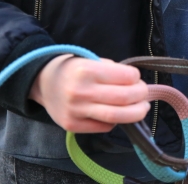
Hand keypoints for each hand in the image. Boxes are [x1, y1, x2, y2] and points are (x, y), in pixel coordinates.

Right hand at [29, 54, 149, 132]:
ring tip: (142, 108)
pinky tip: (117, 114)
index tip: (137, 78)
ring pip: (116, 116)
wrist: (43, 83)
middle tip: (144, 94)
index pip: (126, 76)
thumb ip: (113, 71)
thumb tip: (136, 84)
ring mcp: (76, 111)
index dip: (136, 78)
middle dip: (141, 96)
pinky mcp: (73, 126)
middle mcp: (80, 92)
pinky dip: (116, 121)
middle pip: (125, 98)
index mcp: (87, 71)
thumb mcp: (92, 60)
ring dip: (136, 113)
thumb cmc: (74, 69)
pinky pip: (104, 127)